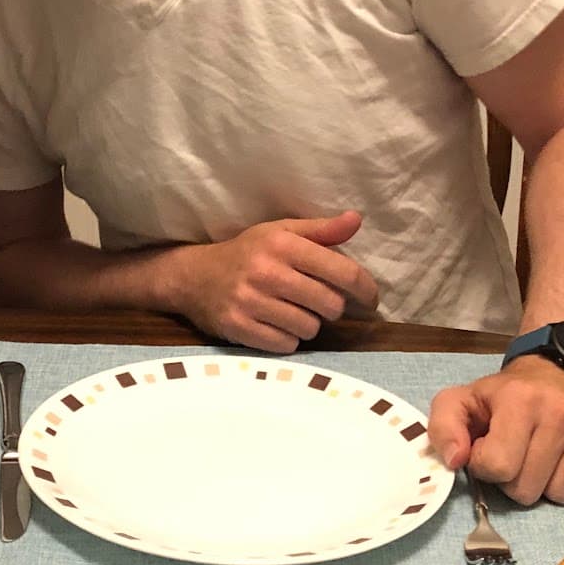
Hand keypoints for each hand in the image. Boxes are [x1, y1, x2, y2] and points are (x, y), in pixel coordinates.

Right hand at [166, 211, 379, 353]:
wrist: (192, 277)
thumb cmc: (246, 252)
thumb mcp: (281, 232)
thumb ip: (322, 230)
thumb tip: (357, 220)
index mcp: (282, 243)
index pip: (342, 272)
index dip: (365, 289)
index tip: (370, 300)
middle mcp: (267, 271)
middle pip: (330, 305)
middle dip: (330, 306)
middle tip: (316, 301)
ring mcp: (251, 301)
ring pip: (310, 328)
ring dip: (307, 324)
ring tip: (291, 311)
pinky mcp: (239, 327)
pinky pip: (287, 344)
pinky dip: (287, 339)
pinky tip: (274, 324)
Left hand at [427, 353, 563, 504]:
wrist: (552, 370)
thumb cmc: (501, 396)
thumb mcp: (460, 402)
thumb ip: (443, 428)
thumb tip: (456, 460)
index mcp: (520, 400)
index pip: (498, 468)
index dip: (487, 465)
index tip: (491, 447)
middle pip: (529, 489)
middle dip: (515, 478)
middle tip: (517, 451)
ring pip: (561, 494)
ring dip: (544, 482)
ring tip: (539, 453)